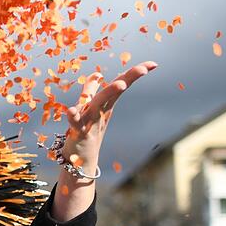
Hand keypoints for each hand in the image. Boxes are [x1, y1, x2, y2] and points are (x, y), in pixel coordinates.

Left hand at [52, 61, 157, 220]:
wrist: (80, 161)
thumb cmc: (86, 132)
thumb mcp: (89, 109)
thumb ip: (91, 90)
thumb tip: (97, 74)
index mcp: (104, 103)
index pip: (121, 84)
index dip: (135, 73)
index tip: (154, 64)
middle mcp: (100, 111)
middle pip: (114, 92)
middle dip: (128, 79)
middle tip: (143, 70)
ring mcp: (91, 122)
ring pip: (99, 105)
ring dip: (108, 94)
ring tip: (119, 84)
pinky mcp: (78, 133)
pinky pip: (75, 124)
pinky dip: (73, 117)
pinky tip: (71, 109)